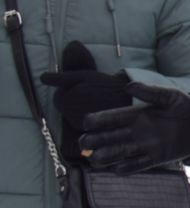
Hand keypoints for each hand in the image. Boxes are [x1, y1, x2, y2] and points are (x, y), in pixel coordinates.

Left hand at [40, 42, 131, 157]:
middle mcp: (72, 115)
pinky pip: (80, 125)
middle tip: (90, 94)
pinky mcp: (90, 132)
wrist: (129, 99)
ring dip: (79, 111)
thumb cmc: (105, 85)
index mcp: (69, 99)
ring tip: (96, 103)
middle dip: (72, 102)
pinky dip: (86, 119)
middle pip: (64, 109)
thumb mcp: (83, 75)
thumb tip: (42, 78)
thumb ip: (60, 78)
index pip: (58, 97)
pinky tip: (98, 113)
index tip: (83, 87)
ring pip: (71, 117)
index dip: (68, 90)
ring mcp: (81, 126)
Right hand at [77, 82, 189, 171]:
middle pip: (104, 138)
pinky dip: (124, 168)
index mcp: (134, 115)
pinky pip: (134, 166)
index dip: (94, 121)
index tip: (87, 123)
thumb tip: (127, 86)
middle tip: (85, 143)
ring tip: (96, 157)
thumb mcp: (169, 96)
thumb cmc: (184, 108)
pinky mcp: (154, 158)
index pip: (107, 119)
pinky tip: (117, 167)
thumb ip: (149, 91)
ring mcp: (142, 146)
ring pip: (114, 154)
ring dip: (102, 157)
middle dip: (91, 141)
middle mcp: (134, 132)